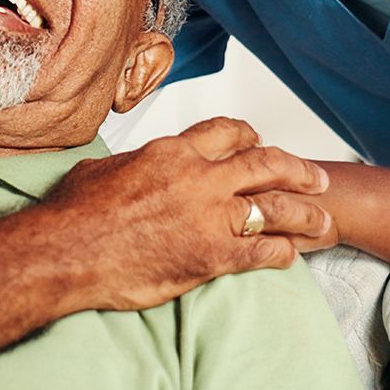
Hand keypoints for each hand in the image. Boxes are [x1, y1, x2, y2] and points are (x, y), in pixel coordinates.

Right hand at [34, 118, 333, 310]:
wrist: (66, 251)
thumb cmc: (74, 214)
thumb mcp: (103, 169)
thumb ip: (132, 165)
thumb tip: (128, 167)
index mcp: (172, 152)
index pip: (226, 133)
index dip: (250, 137)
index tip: (259, 143)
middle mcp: (198, 178)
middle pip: (266, 164)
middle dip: (297, 170)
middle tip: (317, 179)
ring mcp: (208, 217)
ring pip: (276, 207)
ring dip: (305, 214)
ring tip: (324, 221)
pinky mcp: (211, 256)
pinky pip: (261, 251)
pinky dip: (282, 253)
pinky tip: (291, 257)